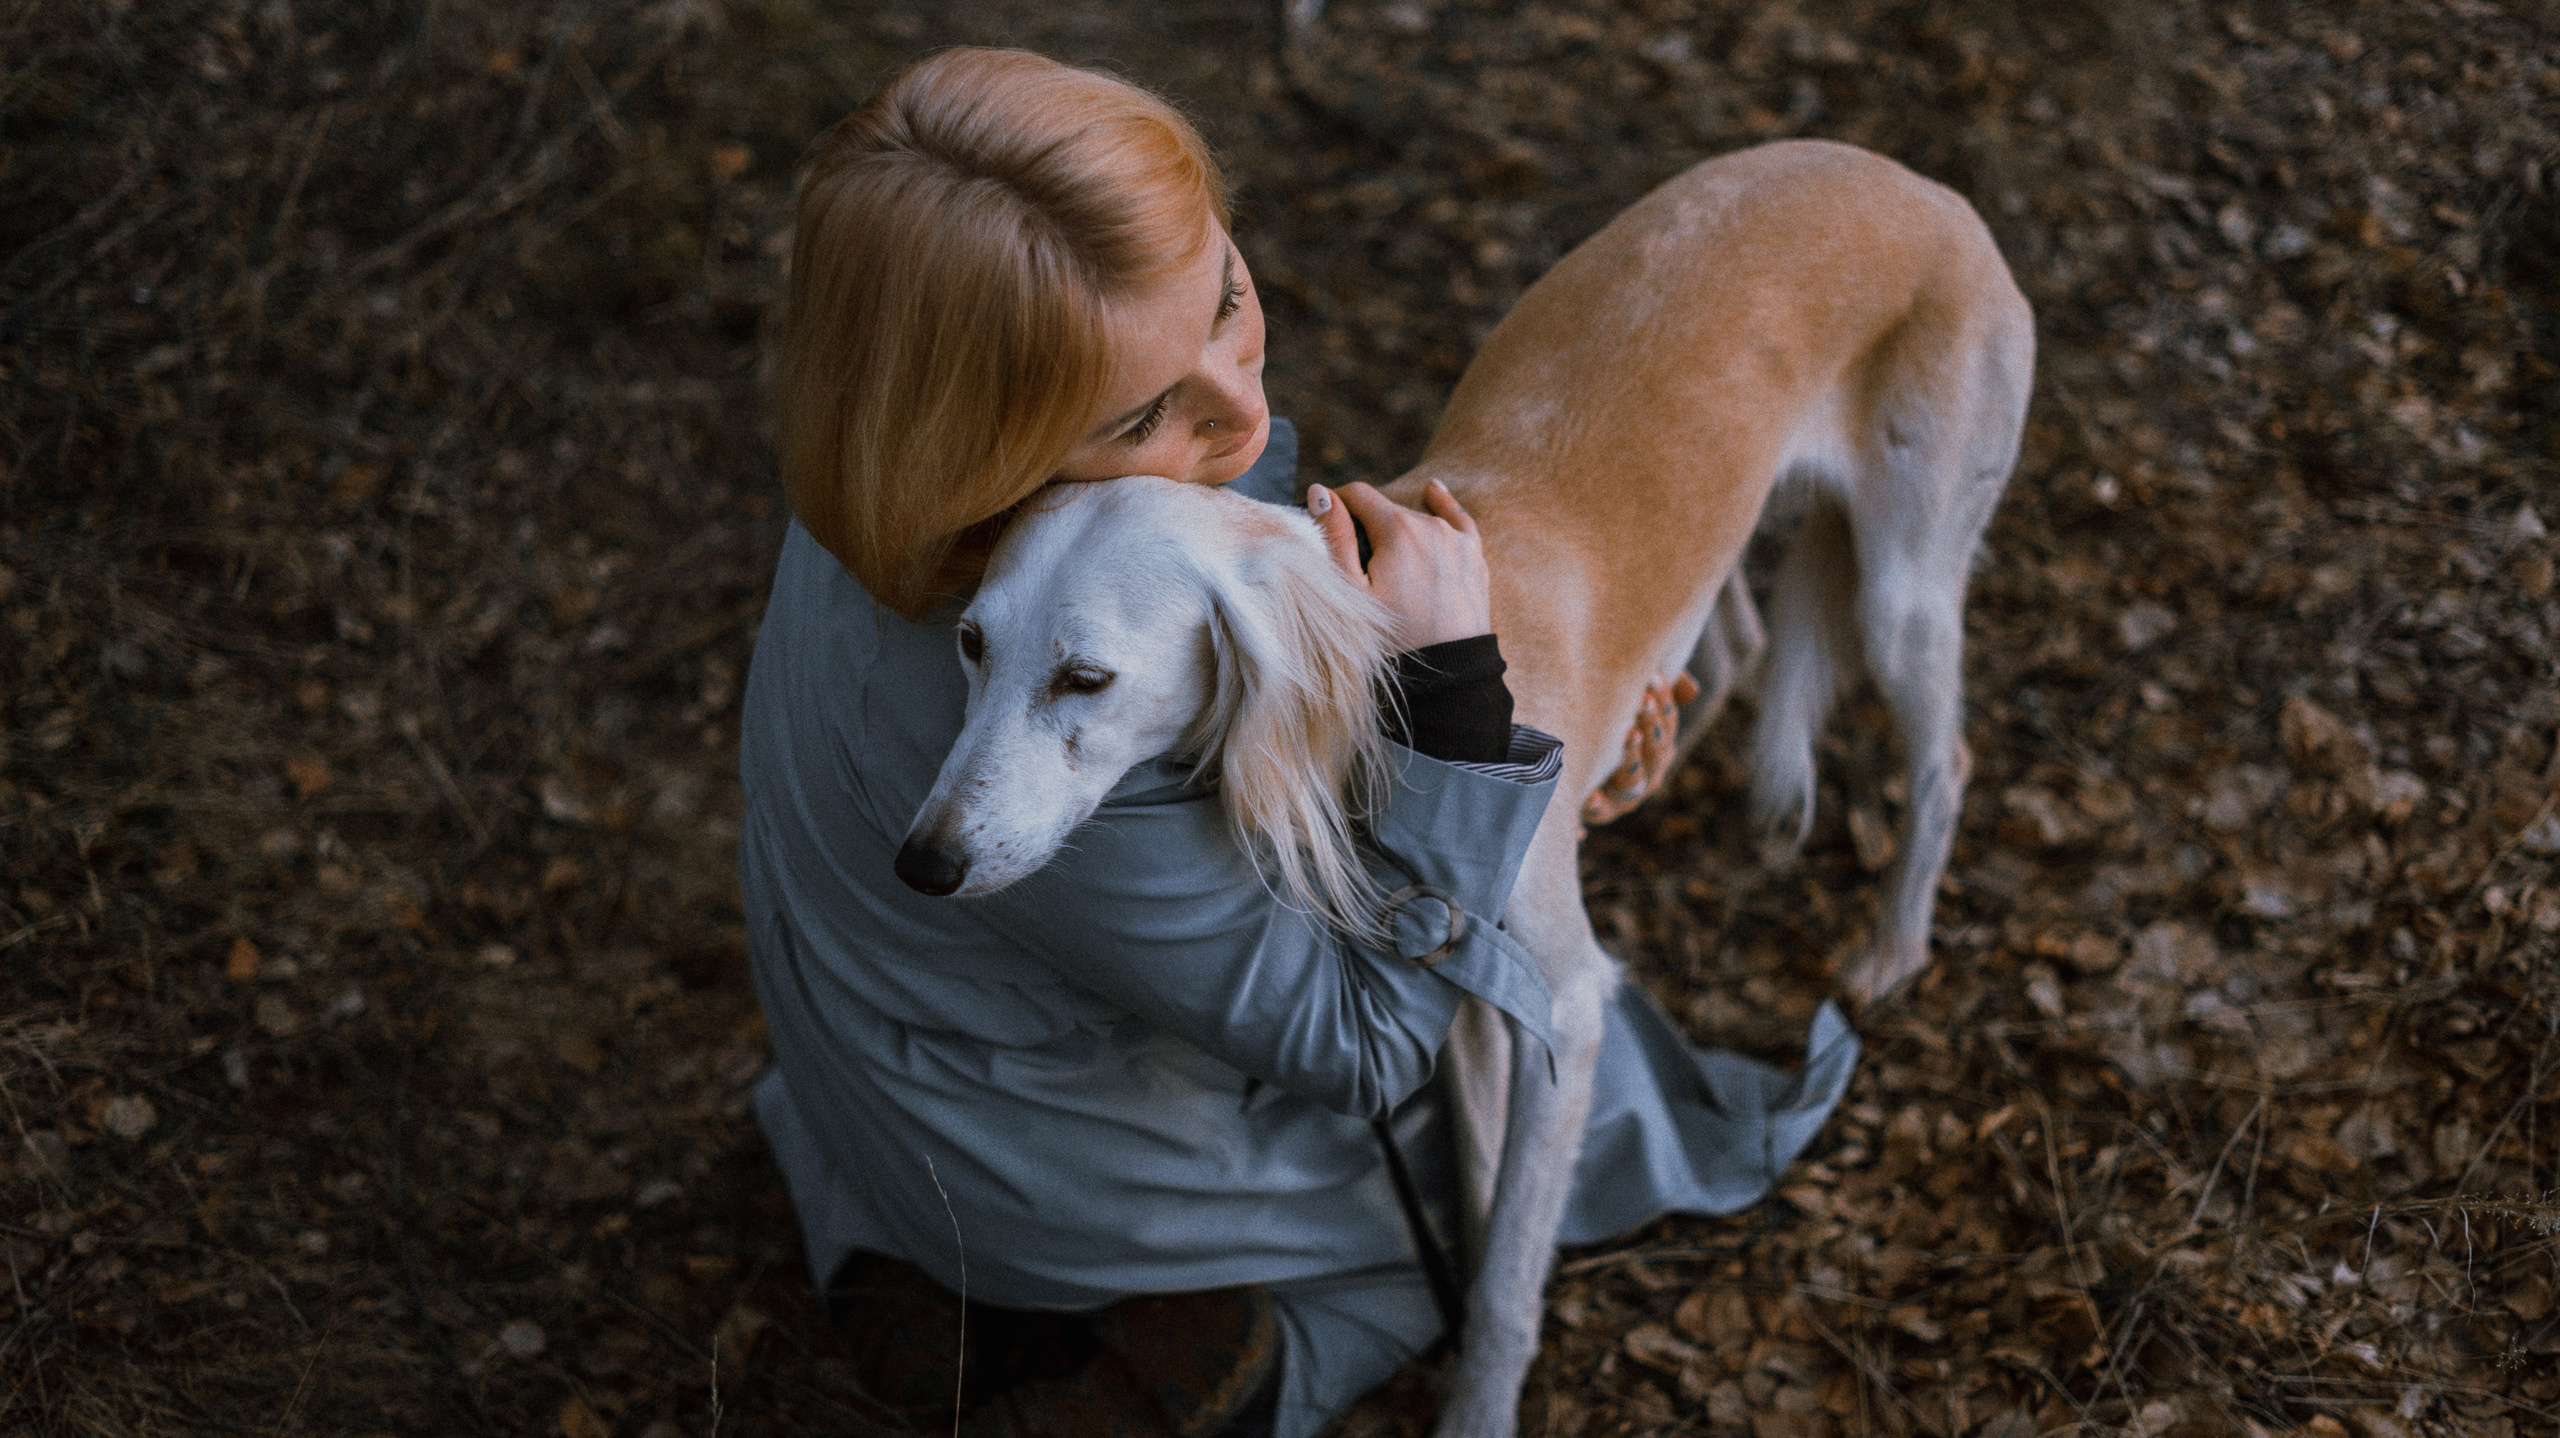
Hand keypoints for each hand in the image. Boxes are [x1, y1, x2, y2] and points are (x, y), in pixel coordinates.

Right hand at [1306, 479, 1491, 649]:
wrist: (1447, 677)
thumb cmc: (1393, 640)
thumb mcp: (1352, 593)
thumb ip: (1336, 538)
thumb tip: (1321, 493)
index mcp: (1398, 529)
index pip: (1358, 495)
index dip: (1337, 506)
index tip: (1326, 525)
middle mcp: (1431, 525)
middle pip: (1386, 509)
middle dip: (1367, 525)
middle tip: (1357, 565)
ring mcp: (1457, 539)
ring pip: (1416, 518)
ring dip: (1397, 530)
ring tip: (1386, 564)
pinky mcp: (1474, 556)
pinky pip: (1458, 518)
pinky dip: (1443, 505)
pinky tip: (1431, 490)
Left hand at [1580, 671, 1701, 827]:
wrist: (1564, 771)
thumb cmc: (1599, 726)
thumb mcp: (1626, 706)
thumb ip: (1655, 694)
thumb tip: (1691, 689)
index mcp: (1658, 746)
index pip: (1668, 720)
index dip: (1663, 699)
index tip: (1652, 676)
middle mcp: (1649, 773)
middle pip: (1657, 749)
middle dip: (1650, 722)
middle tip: (1641, 699)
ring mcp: (1626, 795)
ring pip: (1634, 778)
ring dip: (1632, 757)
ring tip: (1627, 736)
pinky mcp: (1600, 812)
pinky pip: (1601, 810)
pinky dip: (1597, 804)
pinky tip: (1590, 795)